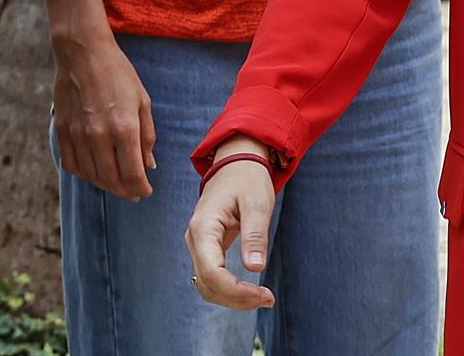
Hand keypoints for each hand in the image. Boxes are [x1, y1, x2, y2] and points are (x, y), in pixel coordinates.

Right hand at [51, 32, 155, 199]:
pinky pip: (71, 165)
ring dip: (106, 185)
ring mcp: (77, 135)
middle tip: (134, 193)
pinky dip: (85, 174)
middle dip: (125, 191)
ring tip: (117, 184)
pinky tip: (95, 172)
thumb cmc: (119, 74)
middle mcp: (98, 136)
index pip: (132, 173)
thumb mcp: (142, 102)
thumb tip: (149, 166)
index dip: (140, 189)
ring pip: (91, 176)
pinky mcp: (61, 132)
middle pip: (111, 179)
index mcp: (124, 128)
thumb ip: (147, 137)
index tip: (146, 192)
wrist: (83, 54)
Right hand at [186, 136, 277, 310]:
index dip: (236, 291)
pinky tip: (250, 291)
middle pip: (208, 285)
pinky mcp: (206, 249)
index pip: (212, 273)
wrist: (236, 164)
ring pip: (207, 286)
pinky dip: (229, 289)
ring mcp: (198, 246)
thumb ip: (255, 234)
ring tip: (262, 297)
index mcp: (203, 228)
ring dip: (233, 298)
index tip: (263, 295)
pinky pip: (212, 277)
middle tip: (268, 299)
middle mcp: (194, 240)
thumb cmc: (247, 180)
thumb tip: (256, 267)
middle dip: (237, 298)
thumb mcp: (257, 203)